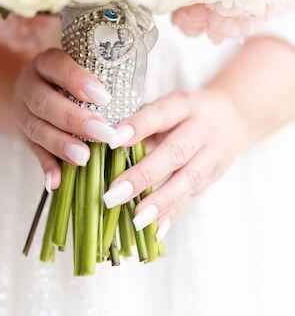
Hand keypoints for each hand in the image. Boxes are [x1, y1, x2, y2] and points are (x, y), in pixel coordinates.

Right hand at [13, 48, 113, 189]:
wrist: (36, 87)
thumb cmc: (72, 78)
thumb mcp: (81, 69)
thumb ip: (99, 84)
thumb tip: (132, 108)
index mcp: (46, 63)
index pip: (57, 66)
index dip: (78, 80)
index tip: (104, 97)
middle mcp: (29, 86)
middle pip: (46, 102)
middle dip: (75, 119)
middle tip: (103, 133)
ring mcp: (23, 112)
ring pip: (37, 128)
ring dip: (61, 145)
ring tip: (84, 158)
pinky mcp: (23, 136)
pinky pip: (33, 152)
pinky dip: (46, 167)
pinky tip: (57, 182)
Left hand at [103, 89, 249, 239]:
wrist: (231, 116)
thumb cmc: (183, 112)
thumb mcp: (166, 106)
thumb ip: (140, 122)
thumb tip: (103, 142)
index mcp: (183, 105)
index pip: (161, 113)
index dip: (139, 126)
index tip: (113, 140)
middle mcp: (200, 128)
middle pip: (175, 152)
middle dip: (143, 175)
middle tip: (113, 194)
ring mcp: (211, 154)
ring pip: (188, 179)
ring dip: (161, 201)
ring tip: (136, 218)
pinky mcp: (214, 177)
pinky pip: (192, 197)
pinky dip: (172, 214)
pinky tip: (154, 230)